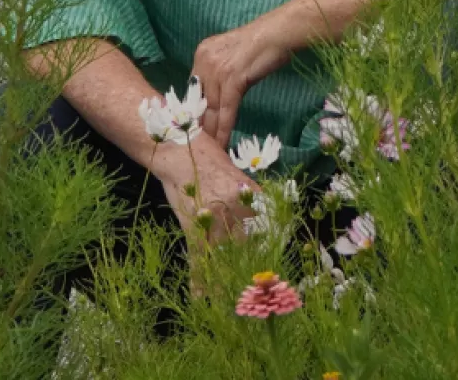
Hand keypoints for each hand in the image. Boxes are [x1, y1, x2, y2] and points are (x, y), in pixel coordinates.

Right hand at [159, 134, 260, 297]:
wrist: (180, 154)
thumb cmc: (211, 161)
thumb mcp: (238, 176)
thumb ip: (252, 198)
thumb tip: (268, 220)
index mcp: (249, 193)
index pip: (269, 225)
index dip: (273, 246)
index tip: (277, 262)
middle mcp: (235, 207)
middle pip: (249, 246)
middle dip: (254, 269)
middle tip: (259, 290)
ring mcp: (213, 219)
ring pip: (225, 258)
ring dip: (228, 282)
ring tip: (234, 302)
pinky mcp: (192, 228)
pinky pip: (198, 259)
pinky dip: (199, 280)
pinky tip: (200, 298)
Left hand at [191, 17, 293, 149]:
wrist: (279, 32)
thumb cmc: (263, 43)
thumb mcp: (233, 55)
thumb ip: (221, 71)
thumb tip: (216, 95)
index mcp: (202, 53)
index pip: (193, 89)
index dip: (194, 111)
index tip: (193, 130)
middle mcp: (205, 60)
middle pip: (199, 100)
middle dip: (199, 126)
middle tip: (196, 147)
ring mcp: (217, 69)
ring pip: (211, 109)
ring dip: (211, 134)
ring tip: (209, 154)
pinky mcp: (232, 78)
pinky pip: (226, 110)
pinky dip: (224, 129)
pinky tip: (223, 144)